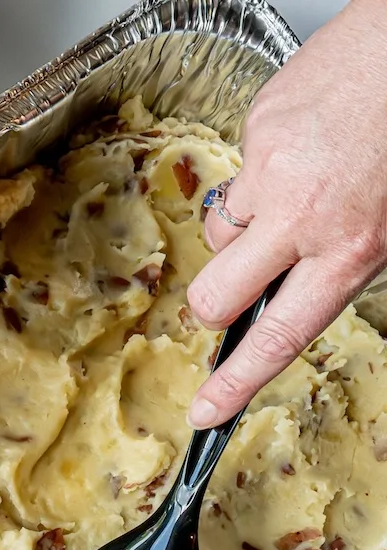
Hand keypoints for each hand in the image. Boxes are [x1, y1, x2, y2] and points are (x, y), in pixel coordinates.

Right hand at [184, 0, 386, 427]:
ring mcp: (272, 172)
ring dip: (245, 226)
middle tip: (238, 291)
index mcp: (351, 248)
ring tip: (296, 189)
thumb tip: (299, 294)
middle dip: (216, 305)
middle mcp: (305, 216)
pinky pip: (240, 170)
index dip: (237, 382)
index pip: (279, 336)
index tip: (205, 412)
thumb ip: (348, 263)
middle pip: (215, 297)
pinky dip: (264, 167)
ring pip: (222, 230)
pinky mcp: (258, 130)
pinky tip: (304, 142)